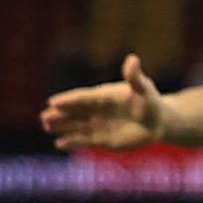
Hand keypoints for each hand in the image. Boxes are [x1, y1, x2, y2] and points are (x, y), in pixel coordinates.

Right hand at [42, 54, 168, 150]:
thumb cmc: (149, 102)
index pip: (82, 98)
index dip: (69, 100)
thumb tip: (133, 58)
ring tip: (46, 126)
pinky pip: (84, 140)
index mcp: (102, 96)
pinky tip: (59, 144)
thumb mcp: (143, 88)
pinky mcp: (101, 139)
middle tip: (44, 117)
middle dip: (59, 114)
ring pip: (75, 126)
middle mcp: (95, 110)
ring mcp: (96, 124)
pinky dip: (72, 142)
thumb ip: (134, 76)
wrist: (157, 121)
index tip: (53, 102)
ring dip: (61, 127)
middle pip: (73, 112)